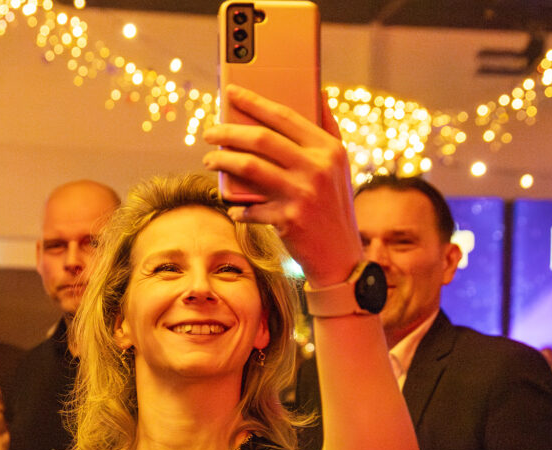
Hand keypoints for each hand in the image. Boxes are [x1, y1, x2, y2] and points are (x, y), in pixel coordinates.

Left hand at [202, 84, 362, 286]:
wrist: (342, 257)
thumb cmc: (334, 206)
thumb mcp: (340, 166)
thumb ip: (329, 129)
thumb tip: (317, 92)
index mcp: (329, 149)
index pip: (285, 116)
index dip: (254, 102)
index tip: (231, 92)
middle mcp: (317, 168)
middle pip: (261, 139)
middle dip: (228, 132)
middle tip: (209, 132)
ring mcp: (302, 194)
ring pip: (249, 167)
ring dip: (222, 161)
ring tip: (210, 160)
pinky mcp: (288, 219)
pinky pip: (250, 208)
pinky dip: (238, 207)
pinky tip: (233, 207)